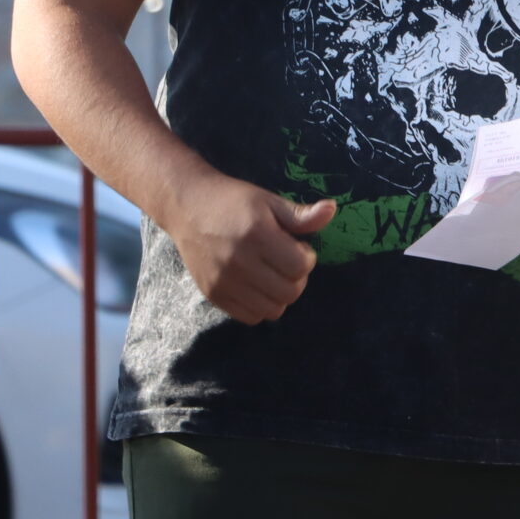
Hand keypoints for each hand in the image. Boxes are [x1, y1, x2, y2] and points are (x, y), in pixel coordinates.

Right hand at [156, 171, 334, 324]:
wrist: (187, 206)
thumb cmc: (234, 201)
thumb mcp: (270, 201)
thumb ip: (301, 215)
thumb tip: (332, 210)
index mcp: (257, 235)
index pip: (300, 266)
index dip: (307, 258)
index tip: (297, 247)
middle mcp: (239, 261)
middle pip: (290, 292)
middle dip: (296, 278)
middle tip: (286, 262)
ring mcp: (223, 281)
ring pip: (272, 309)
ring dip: (280, 294)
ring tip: (271, 274)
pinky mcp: (212, 294)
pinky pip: (250, 317)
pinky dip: (260, 306)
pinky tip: (256, 285)